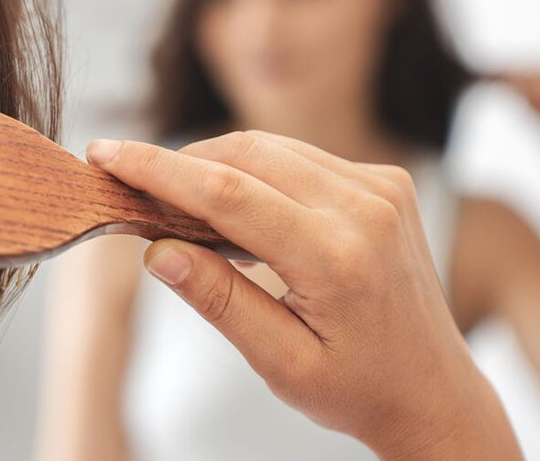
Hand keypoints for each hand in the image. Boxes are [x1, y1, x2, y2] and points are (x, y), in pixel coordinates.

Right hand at [86, 131, 520, 459]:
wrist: (434, 391)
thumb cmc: (358, 389)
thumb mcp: (281, 364)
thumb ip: (220, 302)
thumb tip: (156, 251)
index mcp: (337, 257)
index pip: (226, 192)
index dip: (156, 169)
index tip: (105, 153)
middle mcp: (366, 208)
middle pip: (245, 154)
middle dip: (179, 161)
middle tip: (128, 181)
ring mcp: (381, 187)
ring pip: (270, 147)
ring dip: (214, 163)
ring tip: (176, 200)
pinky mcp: (384, 182)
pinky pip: (299, 156)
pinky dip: (255, 169)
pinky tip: (232, 203)